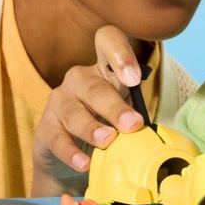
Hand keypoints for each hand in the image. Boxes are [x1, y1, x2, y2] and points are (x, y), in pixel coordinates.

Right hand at [31, 25, 145, 195]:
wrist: (72, 155)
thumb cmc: (107, 124)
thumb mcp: (125, 113)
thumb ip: (138, 114)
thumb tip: (158, 131)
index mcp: (104, 68)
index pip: (107, 41)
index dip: (120, 53)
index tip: (134, 78)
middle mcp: (80, 79)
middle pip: (95, 87)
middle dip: (115, 106)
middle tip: (133, 124)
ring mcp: (60, 100)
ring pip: (73, 111)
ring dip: (92, 128)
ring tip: (108, 141)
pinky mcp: (46, 126)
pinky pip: (57, 138)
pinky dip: (71, 152)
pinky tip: (84, 163)